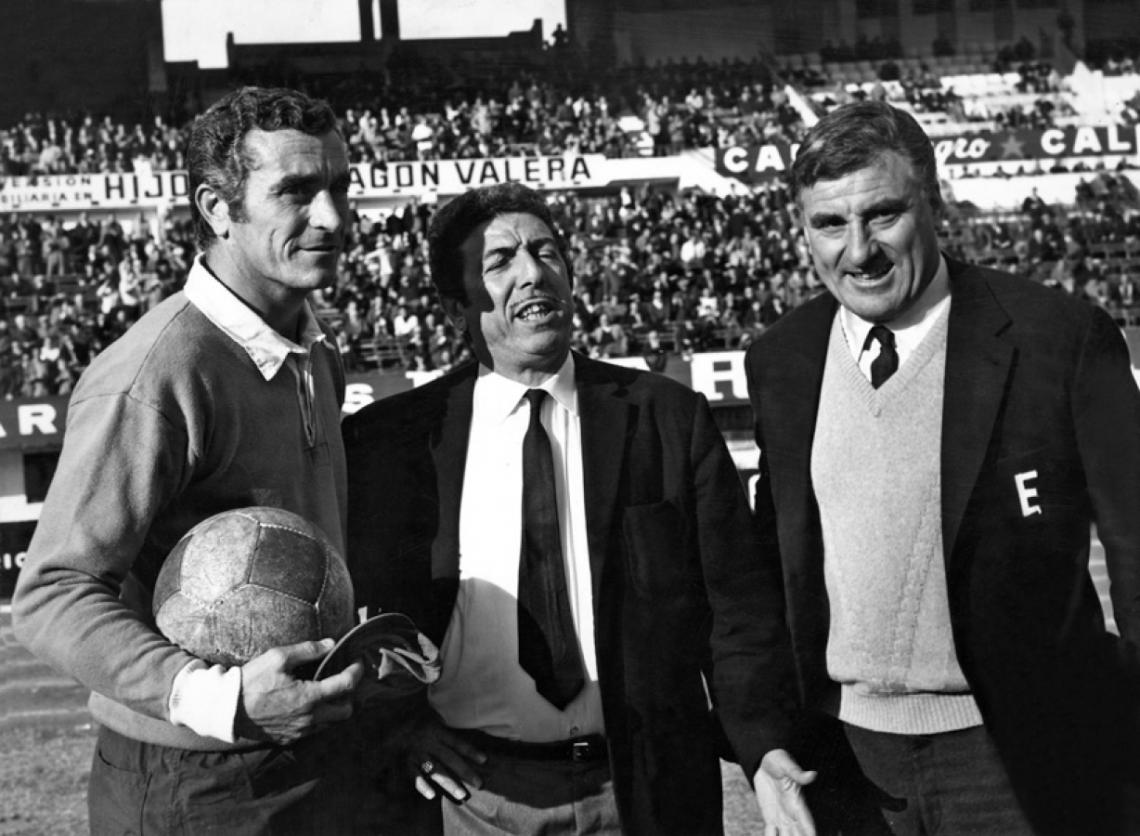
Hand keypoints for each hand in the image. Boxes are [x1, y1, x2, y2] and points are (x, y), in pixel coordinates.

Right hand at [236, 638, 363, 744]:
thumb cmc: (251, 681)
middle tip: (344, 679)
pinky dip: (320, 718)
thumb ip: (308, 650)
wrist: (226, 710)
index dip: (357, 671)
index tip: (358, 662)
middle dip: (351, 695)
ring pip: (332, 723)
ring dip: (336, 708)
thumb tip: (331, 644)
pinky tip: (311, 705)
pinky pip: (315, 731)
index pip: (347, 685)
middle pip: (346, 711)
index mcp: (309, 697)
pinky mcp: (290, 739)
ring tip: (329, 691)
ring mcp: (300, 732)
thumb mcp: (278, 658)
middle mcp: (309, 718)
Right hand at [396, 711, 486, 803]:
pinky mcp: (407, 763)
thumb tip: (465, 723)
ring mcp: (418, 754)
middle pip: (450, 758)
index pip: (457, 742)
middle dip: (465, 772)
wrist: (389, 720)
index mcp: (437, 731)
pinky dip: (423, 786)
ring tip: (462, 795)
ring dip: (450, 783)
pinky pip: (415, 776)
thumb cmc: (415, 719)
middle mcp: (429, 743)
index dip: (470, 751)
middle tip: (479, 784)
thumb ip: (445, 724)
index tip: (484, 760)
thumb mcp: (431, 716)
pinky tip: (432, 796)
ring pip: (436, 770)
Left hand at [752, 749, 817, 835]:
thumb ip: (797, 773)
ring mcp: (781, 816)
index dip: (810, 832)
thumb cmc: (778, 760)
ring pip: (786, 835)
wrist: (764, 762)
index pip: (808, 823)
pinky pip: (771, 831)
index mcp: (797, 802)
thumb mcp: (787, 765)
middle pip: (798, 834)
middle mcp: (792, 813)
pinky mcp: (770, 816)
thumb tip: (812, 774)